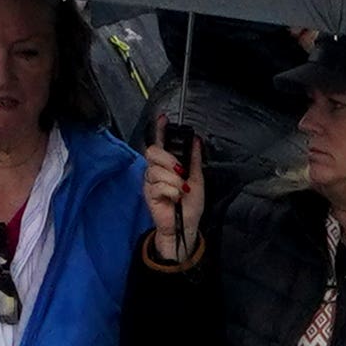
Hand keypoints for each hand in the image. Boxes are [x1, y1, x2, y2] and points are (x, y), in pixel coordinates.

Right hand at [146, 141, 207, 270]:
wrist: (186, 226)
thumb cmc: (190, 204)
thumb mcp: (197, 180)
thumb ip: (194, 161)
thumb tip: (196, 140)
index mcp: (167, 164)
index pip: (160, 143)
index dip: (160, 130)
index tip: (164, 119)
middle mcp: (156, 170)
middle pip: (152, 152)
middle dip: (168, 159)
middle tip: (181, 171)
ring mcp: (150, 181)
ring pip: (156, 170)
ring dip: (174, 180)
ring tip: (182, 191)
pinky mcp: (149, 193)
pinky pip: (157, 185)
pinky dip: (171, 190)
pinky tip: (175, 197)